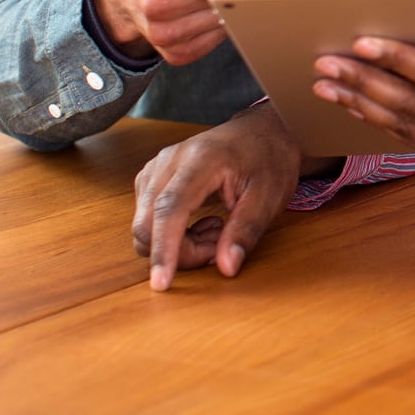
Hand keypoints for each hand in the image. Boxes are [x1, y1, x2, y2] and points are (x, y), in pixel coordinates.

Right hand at [131, 101, 330, 290]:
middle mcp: (169, 160)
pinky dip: (170, 232)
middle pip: (147, 223)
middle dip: (177, 250)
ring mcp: (156, 167)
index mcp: (201, 160)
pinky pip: (147, 217)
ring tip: (216, 229)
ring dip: (174, 242)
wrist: (264, 131)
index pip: (169, 209)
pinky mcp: (152, 177)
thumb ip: (246, 232)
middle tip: (218, 245)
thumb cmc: (269, 160)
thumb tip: (226, 267)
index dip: (164, 249)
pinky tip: (200, 223)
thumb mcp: (269, 197)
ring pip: (144, 224)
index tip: (162, 283)